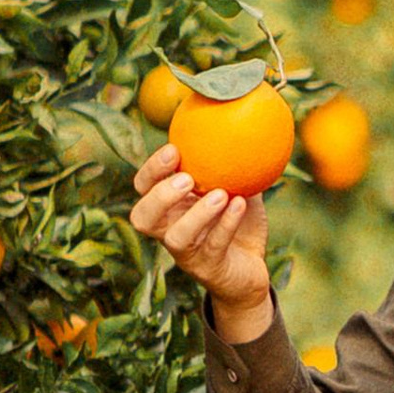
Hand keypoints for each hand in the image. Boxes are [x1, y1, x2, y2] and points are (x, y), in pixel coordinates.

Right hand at [128, 140, 270, 335]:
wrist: (250, 272)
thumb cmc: (237, 224)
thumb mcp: (236, 189)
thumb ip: (231, 162)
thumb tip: (239, 120)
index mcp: (168, 209)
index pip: (143, 188)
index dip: (151, 170)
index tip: (174, 149)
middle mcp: (169, 231)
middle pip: (143, 216)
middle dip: (159, 195)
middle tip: (185, 176)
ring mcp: (187, 254)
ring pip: (176, 237)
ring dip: (196, 214)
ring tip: (219, 193)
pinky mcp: (209, 268)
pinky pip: (215, 245)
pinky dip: (227, 224)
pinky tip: (240, 204)